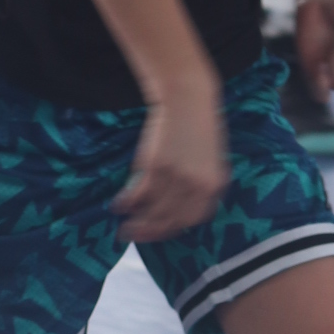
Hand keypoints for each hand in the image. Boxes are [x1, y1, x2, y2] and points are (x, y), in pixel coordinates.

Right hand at [113, 83, 227, 242]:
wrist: (188, 97)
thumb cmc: (199, 124)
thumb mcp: (209, 158)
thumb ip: (199, 183)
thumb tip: (179, 204)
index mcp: (216, 185)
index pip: (194, 219)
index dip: (174, 229)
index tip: (160, 232)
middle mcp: (198, 186)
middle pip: (172, 220)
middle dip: (152, 232)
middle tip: (135, 236)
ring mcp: (177, 178)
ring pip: (154, 212)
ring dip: (137, 224)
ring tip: (124, 228)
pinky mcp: (156, 167)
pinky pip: (139, 194)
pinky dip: (127, 203)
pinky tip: (118, 205)